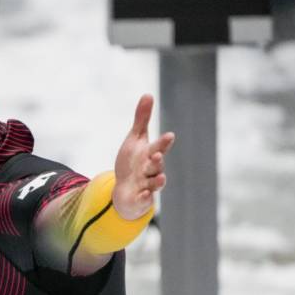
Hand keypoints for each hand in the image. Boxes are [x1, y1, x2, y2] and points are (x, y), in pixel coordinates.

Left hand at [112, 94, 174, 219]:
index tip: (169, 135)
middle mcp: (152, 170)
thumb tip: (148, 94)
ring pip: (154, 183)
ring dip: (156, 180)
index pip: (159, 147)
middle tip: (157, 155)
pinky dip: (145, 197)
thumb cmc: (133, 162)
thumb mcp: (135, 140)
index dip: (164, 142)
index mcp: (151, 154)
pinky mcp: (141, 199)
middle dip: (158, 160)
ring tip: (158, 177)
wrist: (126, 189)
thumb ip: (142, 120)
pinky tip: (143, 194)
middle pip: (157, 165)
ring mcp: (147, 185)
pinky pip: (144, 199)